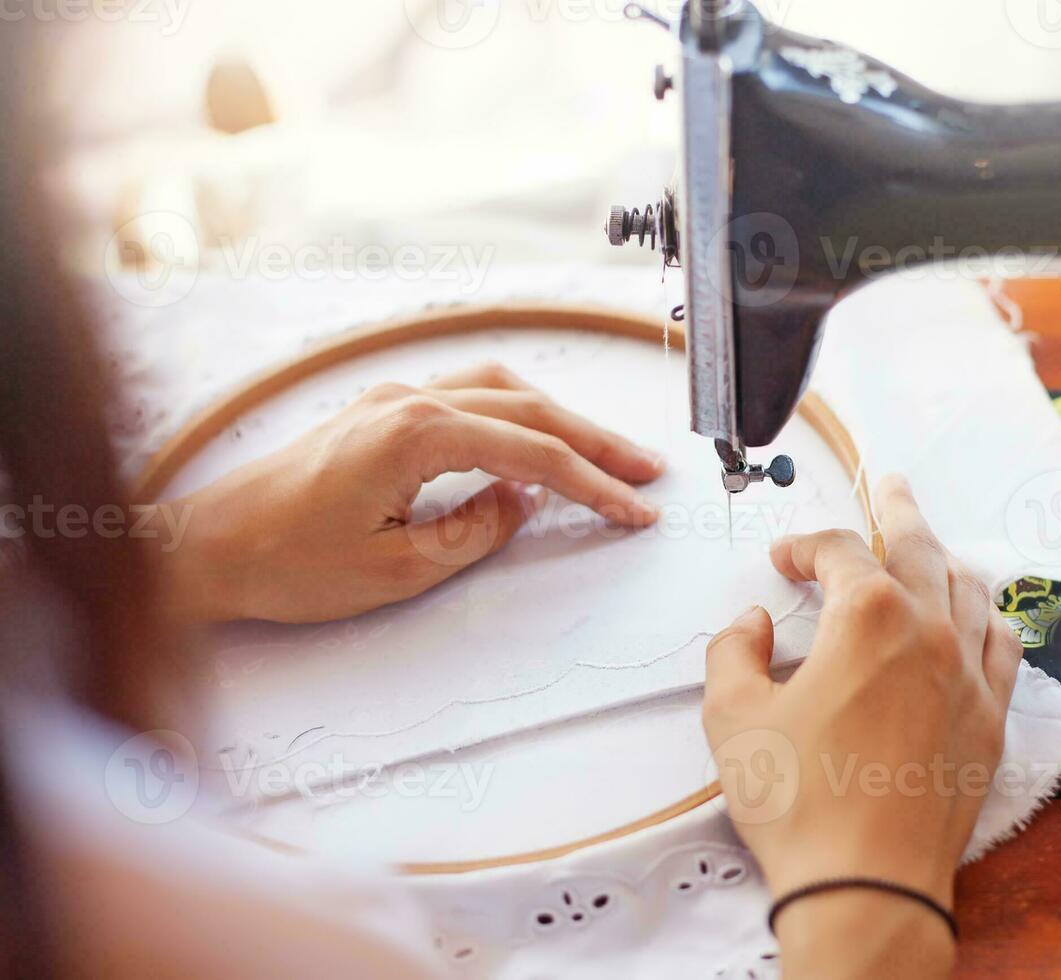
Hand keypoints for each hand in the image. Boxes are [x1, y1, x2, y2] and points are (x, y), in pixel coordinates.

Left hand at [162, 363, 662, 623]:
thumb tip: (521, 502)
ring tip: (603, 452)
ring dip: (558, 420)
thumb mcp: (397, 570)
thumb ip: (475, 530)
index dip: (593, 485)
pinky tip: (531, 438)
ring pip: (500, 390)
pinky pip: (466, 396)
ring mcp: (390, 399)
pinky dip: (513, 414)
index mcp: (416, 432)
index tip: (635, 510)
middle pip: (528, 408)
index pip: (532, 454)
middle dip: (594, 441)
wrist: (202, 548)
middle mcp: (407, 399)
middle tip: (646, 471)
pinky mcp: (378, 413)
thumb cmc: (285, 563)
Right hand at [702, 475, 1021, 977]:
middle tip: (890, 485)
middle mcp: (931, 633)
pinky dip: (988, 619)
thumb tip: (750, 626)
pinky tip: (978, 619)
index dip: (806, 545)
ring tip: (932, 546)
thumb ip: (732, 653)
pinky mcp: (989, 722)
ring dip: (946, 557)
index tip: (784, 558)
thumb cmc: (800, 805)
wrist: (866, 885)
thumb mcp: (731, 719)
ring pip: (971, 590)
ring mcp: (969, 676)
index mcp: (870, 619)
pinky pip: (1004, 647)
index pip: (841, 551)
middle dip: (899, 510)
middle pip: (921, 546)